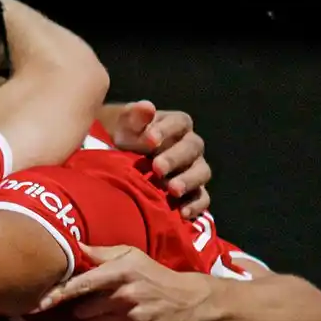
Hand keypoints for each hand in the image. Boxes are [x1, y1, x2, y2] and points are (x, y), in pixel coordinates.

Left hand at [37, 243, 211, 320]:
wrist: (191, 301)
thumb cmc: (153, 275)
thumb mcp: (131, 256)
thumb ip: (100, 253)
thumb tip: (71, 246)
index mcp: (122, 272)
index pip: (83, 284)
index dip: (59, 294)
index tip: (39, 302)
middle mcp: (126, 296)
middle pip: (82, 310)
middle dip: (83, 308)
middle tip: (96, 303)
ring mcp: (133, 320)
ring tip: (111, 313)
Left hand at [101, 102, 211, 219]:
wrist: (118, 159)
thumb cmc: (125, 138)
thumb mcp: (125, 125)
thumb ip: (135, 116)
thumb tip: (147, 107)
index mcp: (176, 125)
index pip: (179, 123)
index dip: (166, 131)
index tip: (149, 140)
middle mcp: (189, 146)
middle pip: (192, 148)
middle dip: (175, 158)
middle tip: (157, 168)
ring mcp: (193, 169)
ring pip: (201, 172)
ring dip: (188, 181)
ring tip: (172, 190)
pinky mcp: (192, 191)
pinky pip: (202, 198)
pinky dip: (196, 205)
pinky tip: (183, 213)